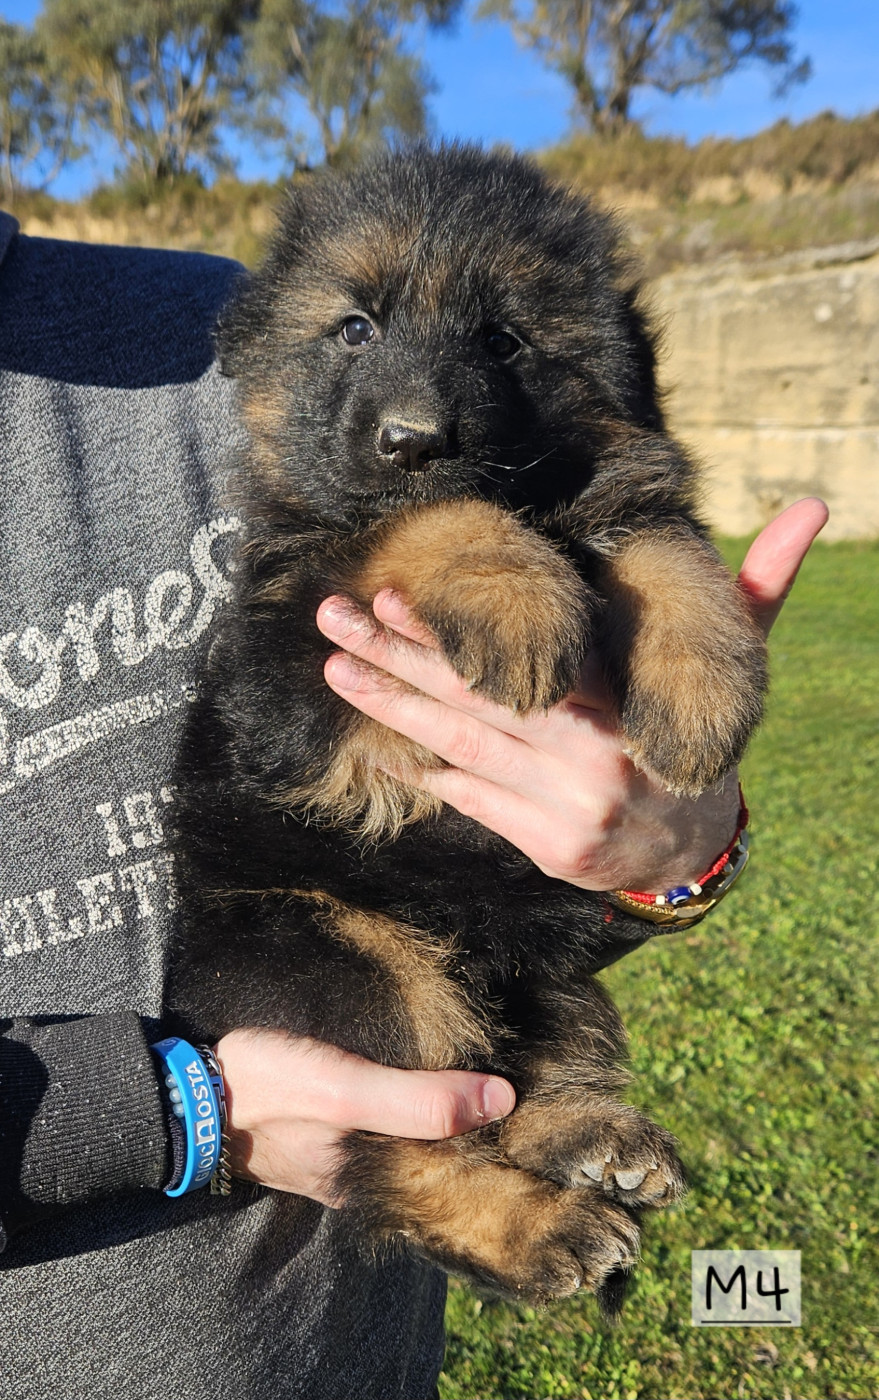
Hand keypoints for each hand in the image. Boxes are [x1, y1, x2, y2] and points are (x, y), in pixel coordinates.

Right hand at [215, 1028, 515, 1204]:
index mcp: (374, 1180)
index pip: (454, 1165)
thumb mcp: (346, 1090)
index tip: (533, 1092)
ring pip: (406, 1127)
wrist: (183, 1088)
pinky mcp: (319, 1119)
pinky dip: (403, 1090)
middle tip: (516, 1064)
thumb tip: (502, 1100)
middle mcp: (362, 1173)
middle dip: (472, 1115)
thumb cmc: (265, 1087)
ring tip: (482, 1056)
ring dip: (438, 1099)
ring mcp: (338, 1148)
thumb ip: (418, 1101)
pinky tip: (419, 1061)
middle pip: (433, 1146)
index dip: (494, 1132)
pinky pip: (377, 1110)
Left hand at [316, 498, 828, 893]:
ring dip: (391, 708)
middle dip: (393, 658)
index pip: (524, 663)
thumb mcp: (738, 664)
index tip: (388, 594)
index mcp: (623, 706)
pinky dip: (427, 769)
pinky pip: (474, 800)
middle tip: (330, 618)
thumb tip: (816, 508)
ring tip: (333, 669)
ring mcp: (563, 808)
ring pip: (460, 750)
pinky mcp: (546, 847)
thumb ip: (762, 585)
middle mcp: (589, 759)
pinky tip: (379, 737)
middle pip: (472, 703)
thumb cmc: (696, 733)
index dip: (450, 634)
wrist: (697, 847)